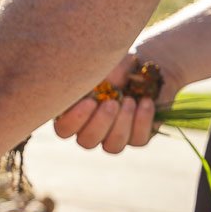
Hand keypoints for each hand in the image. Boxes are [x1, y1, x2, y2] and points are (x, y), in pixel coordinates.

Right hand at [52, 53, 179, 152]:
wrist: (146, 67)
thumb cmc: (116, 64)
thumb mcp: (102, 65)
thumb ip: (91, 75)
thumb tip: (93, 85)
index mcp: (74, 112)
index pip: (64, 129)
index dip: (75, 120)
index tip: (90, 101)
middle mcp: (91, 128)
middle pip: (87, 141)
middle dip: (101, 123)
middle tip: (113, 102)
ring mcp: (114, 136)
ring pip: (112, 146)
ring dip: (122, 124)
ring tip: (130, 101)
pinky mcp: (137, 137)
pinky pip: (137, 140)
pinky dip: (142, 120)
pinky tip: (145, 102)